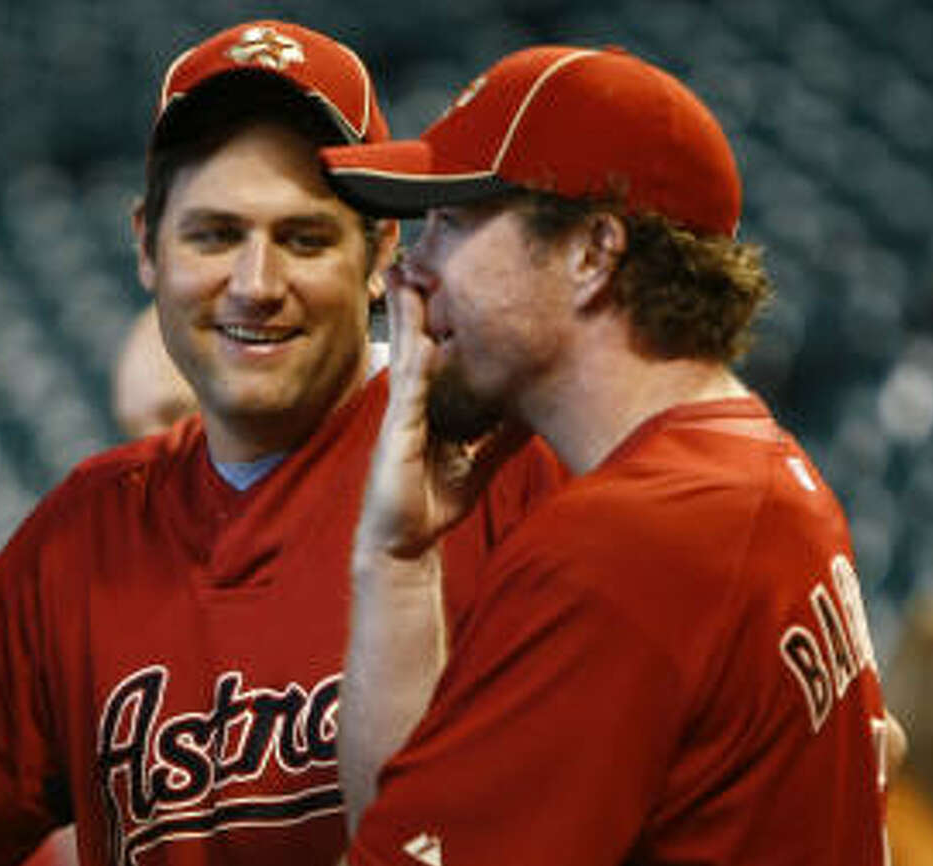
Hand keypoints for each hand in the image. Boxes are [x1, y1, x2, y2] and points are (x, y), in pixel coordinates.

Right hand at [356, 263, 527, 560]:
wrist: (404, 544)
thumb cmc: (432, 504)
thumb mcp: (480, 462)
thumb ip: (504, 435)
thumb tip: (534, 410)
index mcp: (429, 406)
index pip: (433, 349)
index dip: (436, 313)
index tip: (447, 277)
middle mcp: (413, 403)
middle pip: (415, 338)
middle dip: (415, 298)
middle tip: (417, 254)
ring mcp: (403, 414)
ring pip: (407, 351)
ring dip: (405, 312)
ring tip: (405, 273)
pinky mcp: (398, 431)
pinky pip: (408, 388)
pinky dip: (413, 359)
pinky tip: (418, 334)